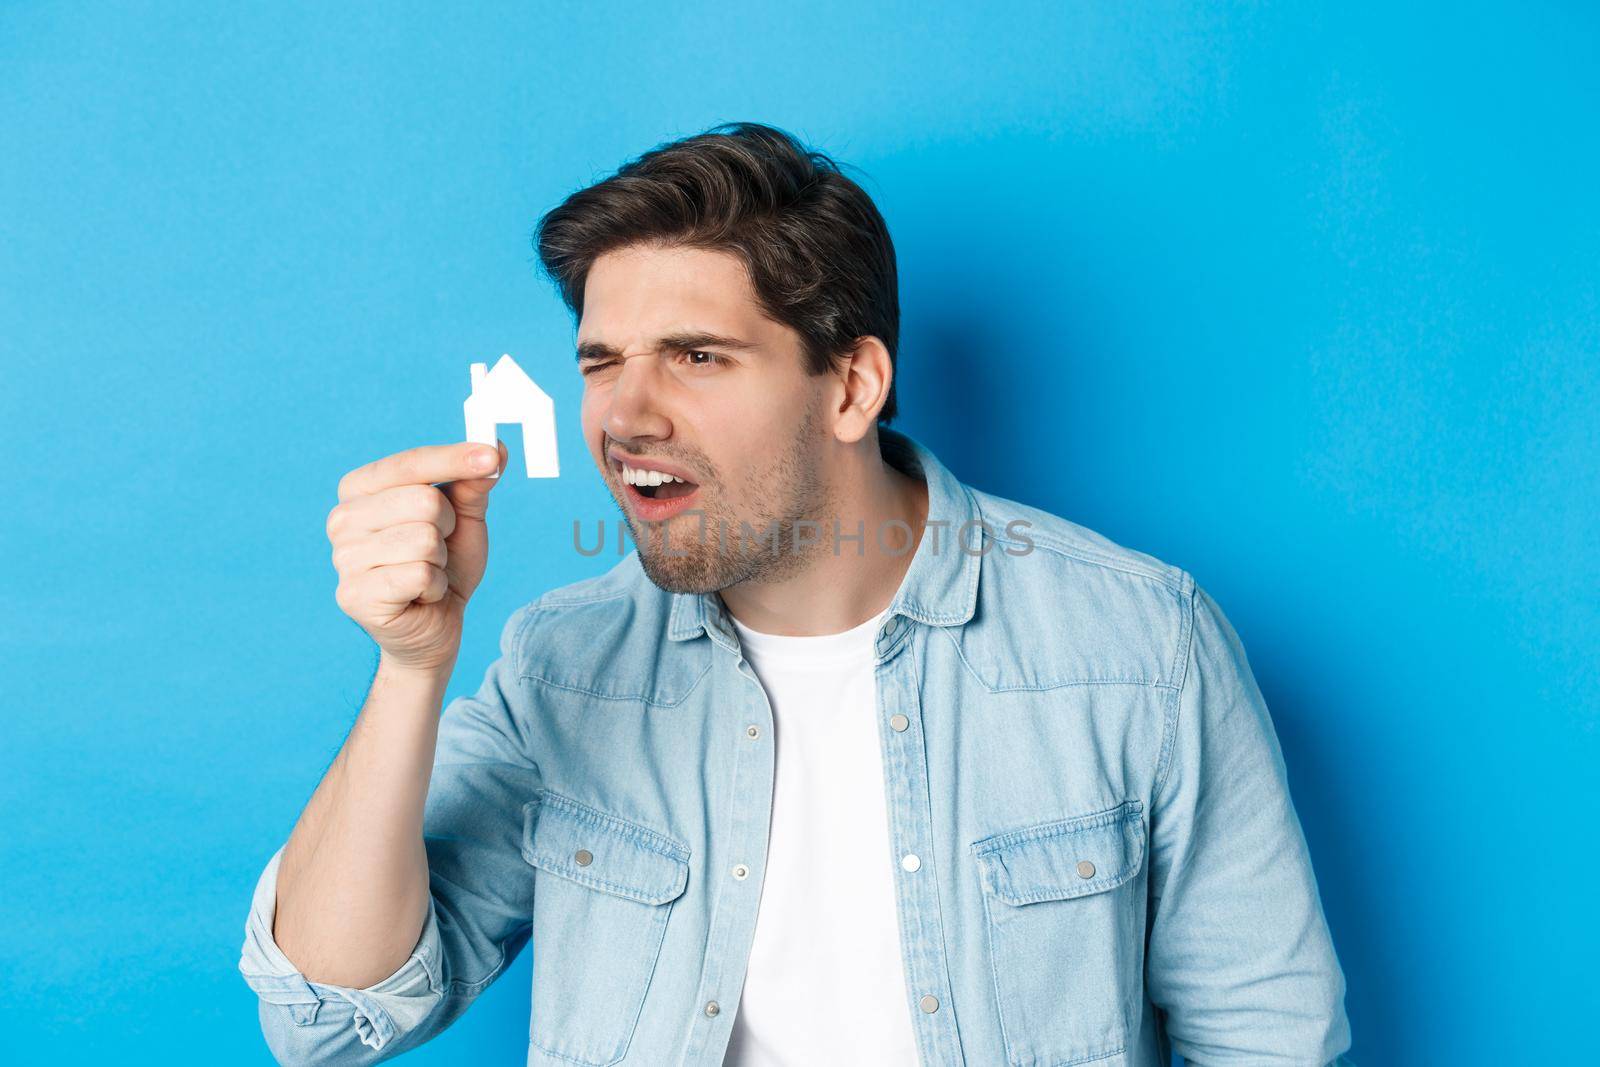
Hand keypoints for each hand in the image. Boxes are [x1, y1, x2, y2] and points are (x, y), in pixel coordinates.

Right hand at [326, 440, 508, 673]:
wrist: (435, 625)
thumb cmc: (444, 563)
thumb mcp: (464, 518)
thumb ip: (473, 482)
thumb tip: (494, 446)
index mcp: (359, 489)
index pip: (411, 462)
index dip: (455, 459)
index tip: (491, 457)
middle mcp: (342, 519)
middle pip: (424, 501)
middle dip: (448, 528)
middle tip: (438, 550)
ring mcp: (343, 558)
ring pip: (424, 540)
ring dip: (441, 561)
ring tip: (427, 573)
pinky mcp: (354, 595)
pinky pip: (420, 575)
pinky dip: (435, 587)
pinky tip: (420, 595)